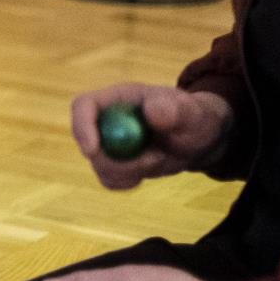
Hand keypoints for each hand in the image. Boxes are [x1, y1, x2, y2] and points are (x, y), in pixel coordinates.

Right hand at [70, 83, 232, 189]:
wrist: (198, 139)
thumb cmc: (194, 117)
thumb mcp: (191, 111)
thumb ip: (174, 109)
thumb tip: (151, 112)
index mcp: (117, 98)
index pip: (84, 106)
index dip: (82, 127)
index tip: (93, 151)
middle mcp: (106, 120)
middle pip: (88, 142)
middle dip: (116, 160)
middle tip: (153, 159)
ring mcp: (108, 143)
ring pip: (99, 165)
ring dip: (129, 172)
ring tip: (160, 159)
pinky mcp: (114, 164)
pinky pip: (109, 180)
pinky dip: (128, 182)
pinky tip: (150, 170)